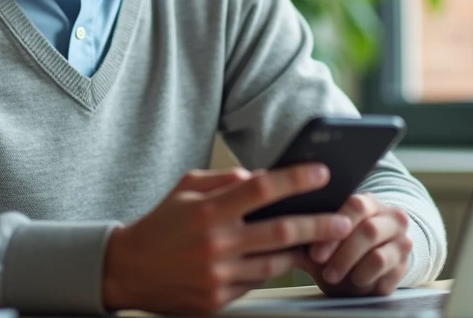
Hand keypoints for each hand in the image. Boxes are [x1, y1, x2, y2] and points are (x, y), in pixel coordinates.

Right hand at [102, 166, 354, 313]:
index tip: (322, 173)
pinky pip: (256, 283)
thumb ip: (223, 181)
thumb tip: (260, 178)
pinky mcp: (217, 299)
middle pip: (281, 231)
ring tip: (321, 244)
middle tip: (344, 220)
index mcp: (209, 210)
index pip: (262, 189)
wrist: (128, 270)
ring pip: (275, 263)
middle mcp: (216, 242)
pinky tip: (280, 261)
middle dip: (319, 225)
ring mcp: (218, 275)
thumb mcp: (186, 189)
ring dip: (302, 253)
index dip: (296, 180)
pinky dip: (269, 270)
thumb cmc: (160, 224)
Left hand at [298, 193, 412, 296]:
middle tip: (325, 270)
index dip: (333, 230)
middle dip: (342, 254)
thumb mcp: (325, 236)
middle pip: (369, 231)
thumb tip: (281, 227)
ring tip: (334, 277)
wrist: (368, 264)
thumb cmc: (340, 246)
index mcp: (369, 202)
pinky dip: (366, 282)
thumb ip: (309, 230)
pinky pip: (386, 278)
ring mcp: (402, 241)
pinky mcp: (404, 267)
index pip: (355, 206)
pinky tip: (354, 283)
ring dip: (352, 270)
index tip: (315, 252)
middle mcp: (391, 217)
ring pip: (378, 256)